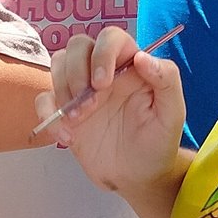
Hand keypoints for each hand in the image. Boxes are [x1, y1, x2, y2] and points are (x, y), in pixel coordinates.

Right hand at [35, 29, 183, 193]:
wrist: (136, 178)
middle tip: (90, 106)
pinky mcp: (66, 111)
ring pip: (58, 63)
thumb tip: (142, 56)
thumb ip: (167, 80)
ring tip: (78, 120)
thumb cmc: (158, 144)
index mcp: (131, 66)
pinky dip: (49, 114)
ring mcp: (82, 90)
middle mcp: (104, 72)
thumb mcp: (172, 115)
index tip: (102, 84)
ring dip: (63, 90)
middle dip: (77, 72)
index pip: (112, 39)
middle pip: (78, 46)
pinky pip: (45, 98)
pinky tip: (67, 137)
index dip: (103, 54)